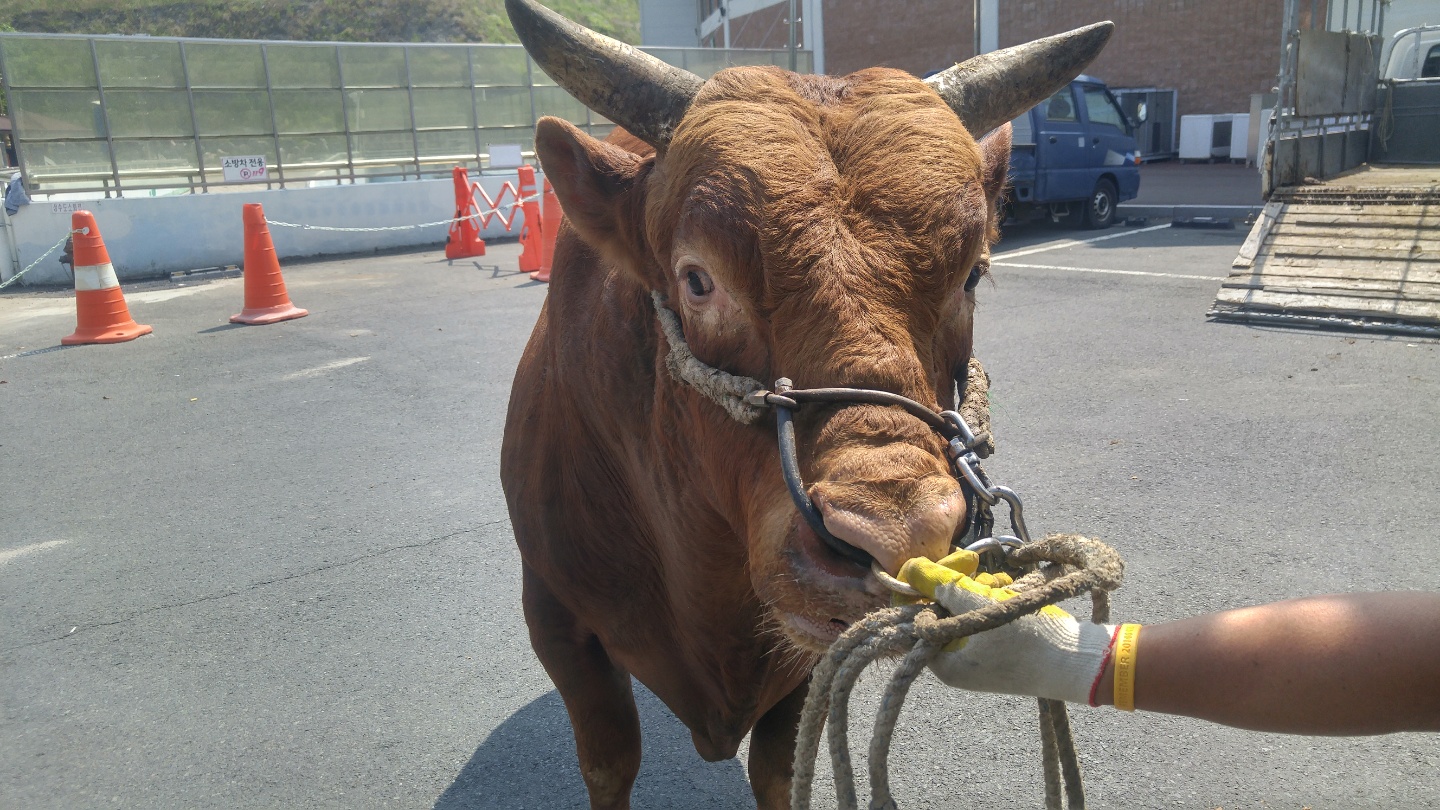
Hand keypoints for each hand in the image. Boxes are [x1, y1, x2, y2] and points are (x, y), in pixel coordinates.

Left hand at [897, 551, 1114, 704]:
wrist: (1080, 663)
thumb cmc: (1031, 641)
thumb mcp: (984, 608)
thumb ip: (944, 587)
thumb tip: (910, 570)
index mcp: (945, 664)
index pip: (918, 616)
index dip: (931, 585)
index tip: (960, 564)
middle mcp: (957, 663)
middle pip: (943, 609)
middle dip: (965, 585)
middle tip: (990, 577)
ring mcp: (978, 656)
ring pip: (966, 609)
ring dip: (984, 590)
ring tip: (1006, 587)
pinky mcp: (997, 648)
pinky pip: (985, 617)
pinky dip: (997, 601)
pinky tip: (1012, 593)